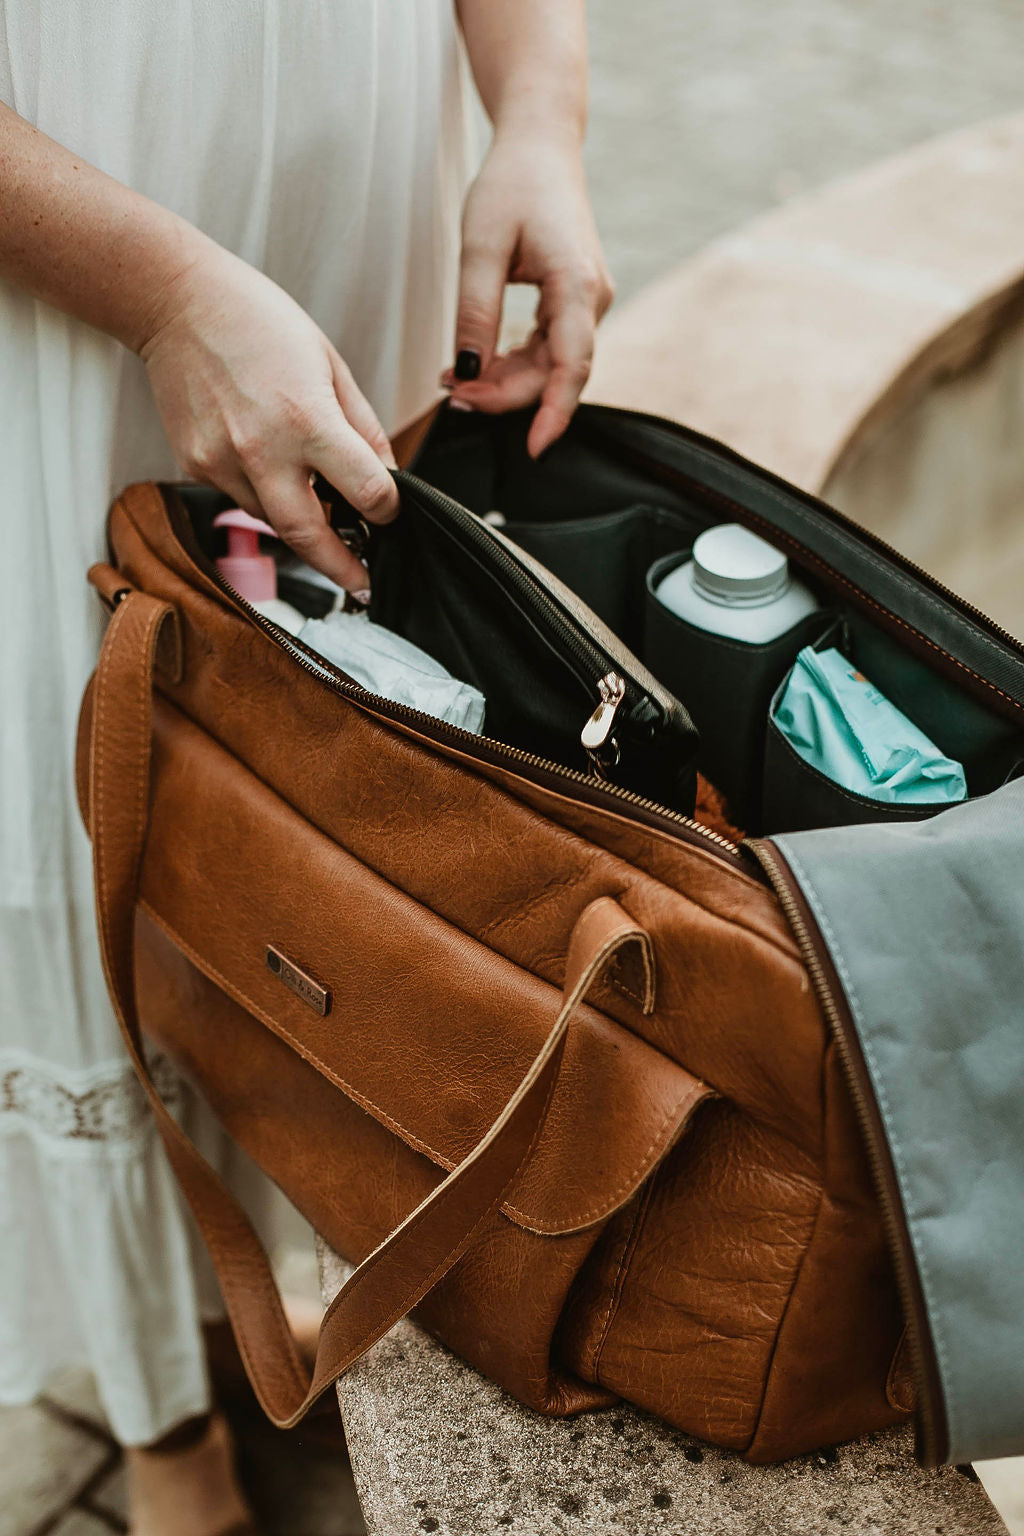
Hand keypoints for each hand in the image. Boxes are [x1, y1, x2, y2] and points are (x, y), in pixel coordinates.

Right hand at [140, 244, 398, 589]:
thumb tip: (387, 477)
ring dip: (300, 520)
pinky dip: (261, 491)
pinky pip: (239, 497)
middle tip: (363, 586)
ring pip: (272, 520)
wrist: (177, 302)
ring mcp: (222, 463)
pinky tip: (261, 454)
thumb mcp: (331, 365)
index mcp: (308, 420)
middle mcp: (262, 450)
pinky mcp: (195, 465)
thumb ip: (363, 428)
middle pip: (310, 539)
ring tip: (312, 496)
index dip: (387, 509)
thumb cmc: (259, 322)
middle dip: (343, 569)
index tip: (390, 512)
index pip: (367, 494)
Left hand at [443, 131, 612, 457]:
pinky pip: (546, 351)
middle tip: (449, 390)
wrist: (540, 144)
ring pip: (548, 368)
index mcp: (577, 286)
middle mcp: (592, 301)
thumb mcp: (479, 246)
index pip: (572, 368)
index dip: (554, 414)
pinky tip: (477, 362)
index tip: (532, 449)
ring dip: (503, 381)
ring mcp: (586, 305)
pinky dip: (511, 364)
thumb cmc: (512, 184)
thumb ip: (475, 314)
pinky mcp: (573, 304)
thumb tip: (469, 374)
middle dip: (503, 394)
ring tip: (454, 376)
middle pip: (554, 375)